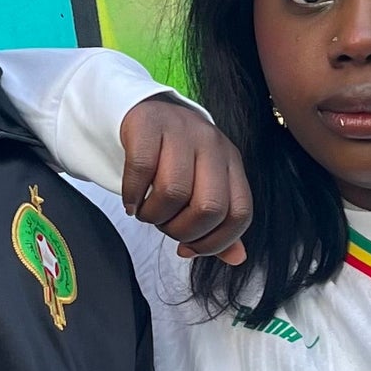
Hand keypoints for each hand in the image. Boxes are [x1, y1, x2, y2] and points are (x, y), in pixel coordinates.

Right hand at [118, 95, 249, 263]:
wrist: (143, 112)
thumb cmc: (173, 158)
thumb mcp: (202, 186)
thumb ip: (219, 223)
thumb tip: (237, 258)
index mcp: (232, 162)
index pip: (239, 214)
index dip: (215, 242)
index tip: (188, 248)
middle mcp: (212, 144)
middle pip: (209, 207)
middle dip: (182, 231)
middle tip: (164, 227)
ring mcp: (182, 130)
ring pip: (174, 191)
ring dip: (154, 215)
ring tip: (145, 212)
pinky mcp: (149, 124)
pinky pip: (142, 170)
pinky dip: (133, 195)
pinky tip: (131, 201)